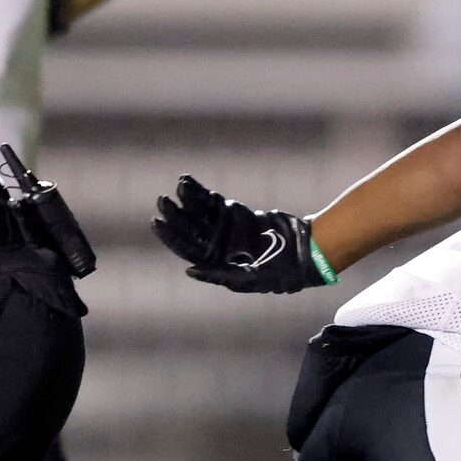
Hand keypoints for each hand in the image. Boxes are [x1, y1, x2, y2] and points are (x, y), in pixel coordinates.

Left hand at [153, 174, 326, 292]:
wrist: (304, 253)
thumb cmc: (277, 274)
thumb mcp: (248, 278)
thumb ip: (219, 274)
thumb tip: (189, 270)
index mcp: (214, 264)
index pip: (186, 249)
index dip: (170, 237)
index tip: (157, 222)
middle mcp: (215, 247)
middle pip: (189, 229)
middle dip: (175, 215)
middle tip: (162, 201)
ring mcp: (225, 229)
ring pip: (199, 213)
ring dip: (187, 200)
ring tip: (179, 186)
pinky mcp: (235, 214)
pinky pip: (213, 202)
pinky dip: (200, 193)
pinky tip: (187, 182)